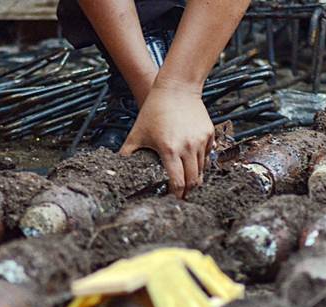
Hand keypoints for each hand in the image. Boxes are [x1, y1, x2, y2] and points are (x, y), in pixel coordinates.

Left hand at [119, 79, 213, 198]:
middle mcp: (188, 147)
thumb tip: (116, 169)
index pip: (177, 182)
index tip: (173, 200)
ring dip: (196, 178)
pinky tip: (194, 164)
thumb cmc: (155, 110)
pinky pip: (208, 155)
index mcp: (169, 149)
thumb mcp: (137, 132)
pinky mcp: (209, 134)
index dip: (176, 195)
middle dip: (189, 192)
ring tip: (189, 182)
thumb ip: (128, 153)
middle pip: (193, 181)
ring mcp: (200, 141)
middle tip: (183, 197)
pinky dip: (202, 162)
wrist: (176, 88)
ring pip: (203, 169)